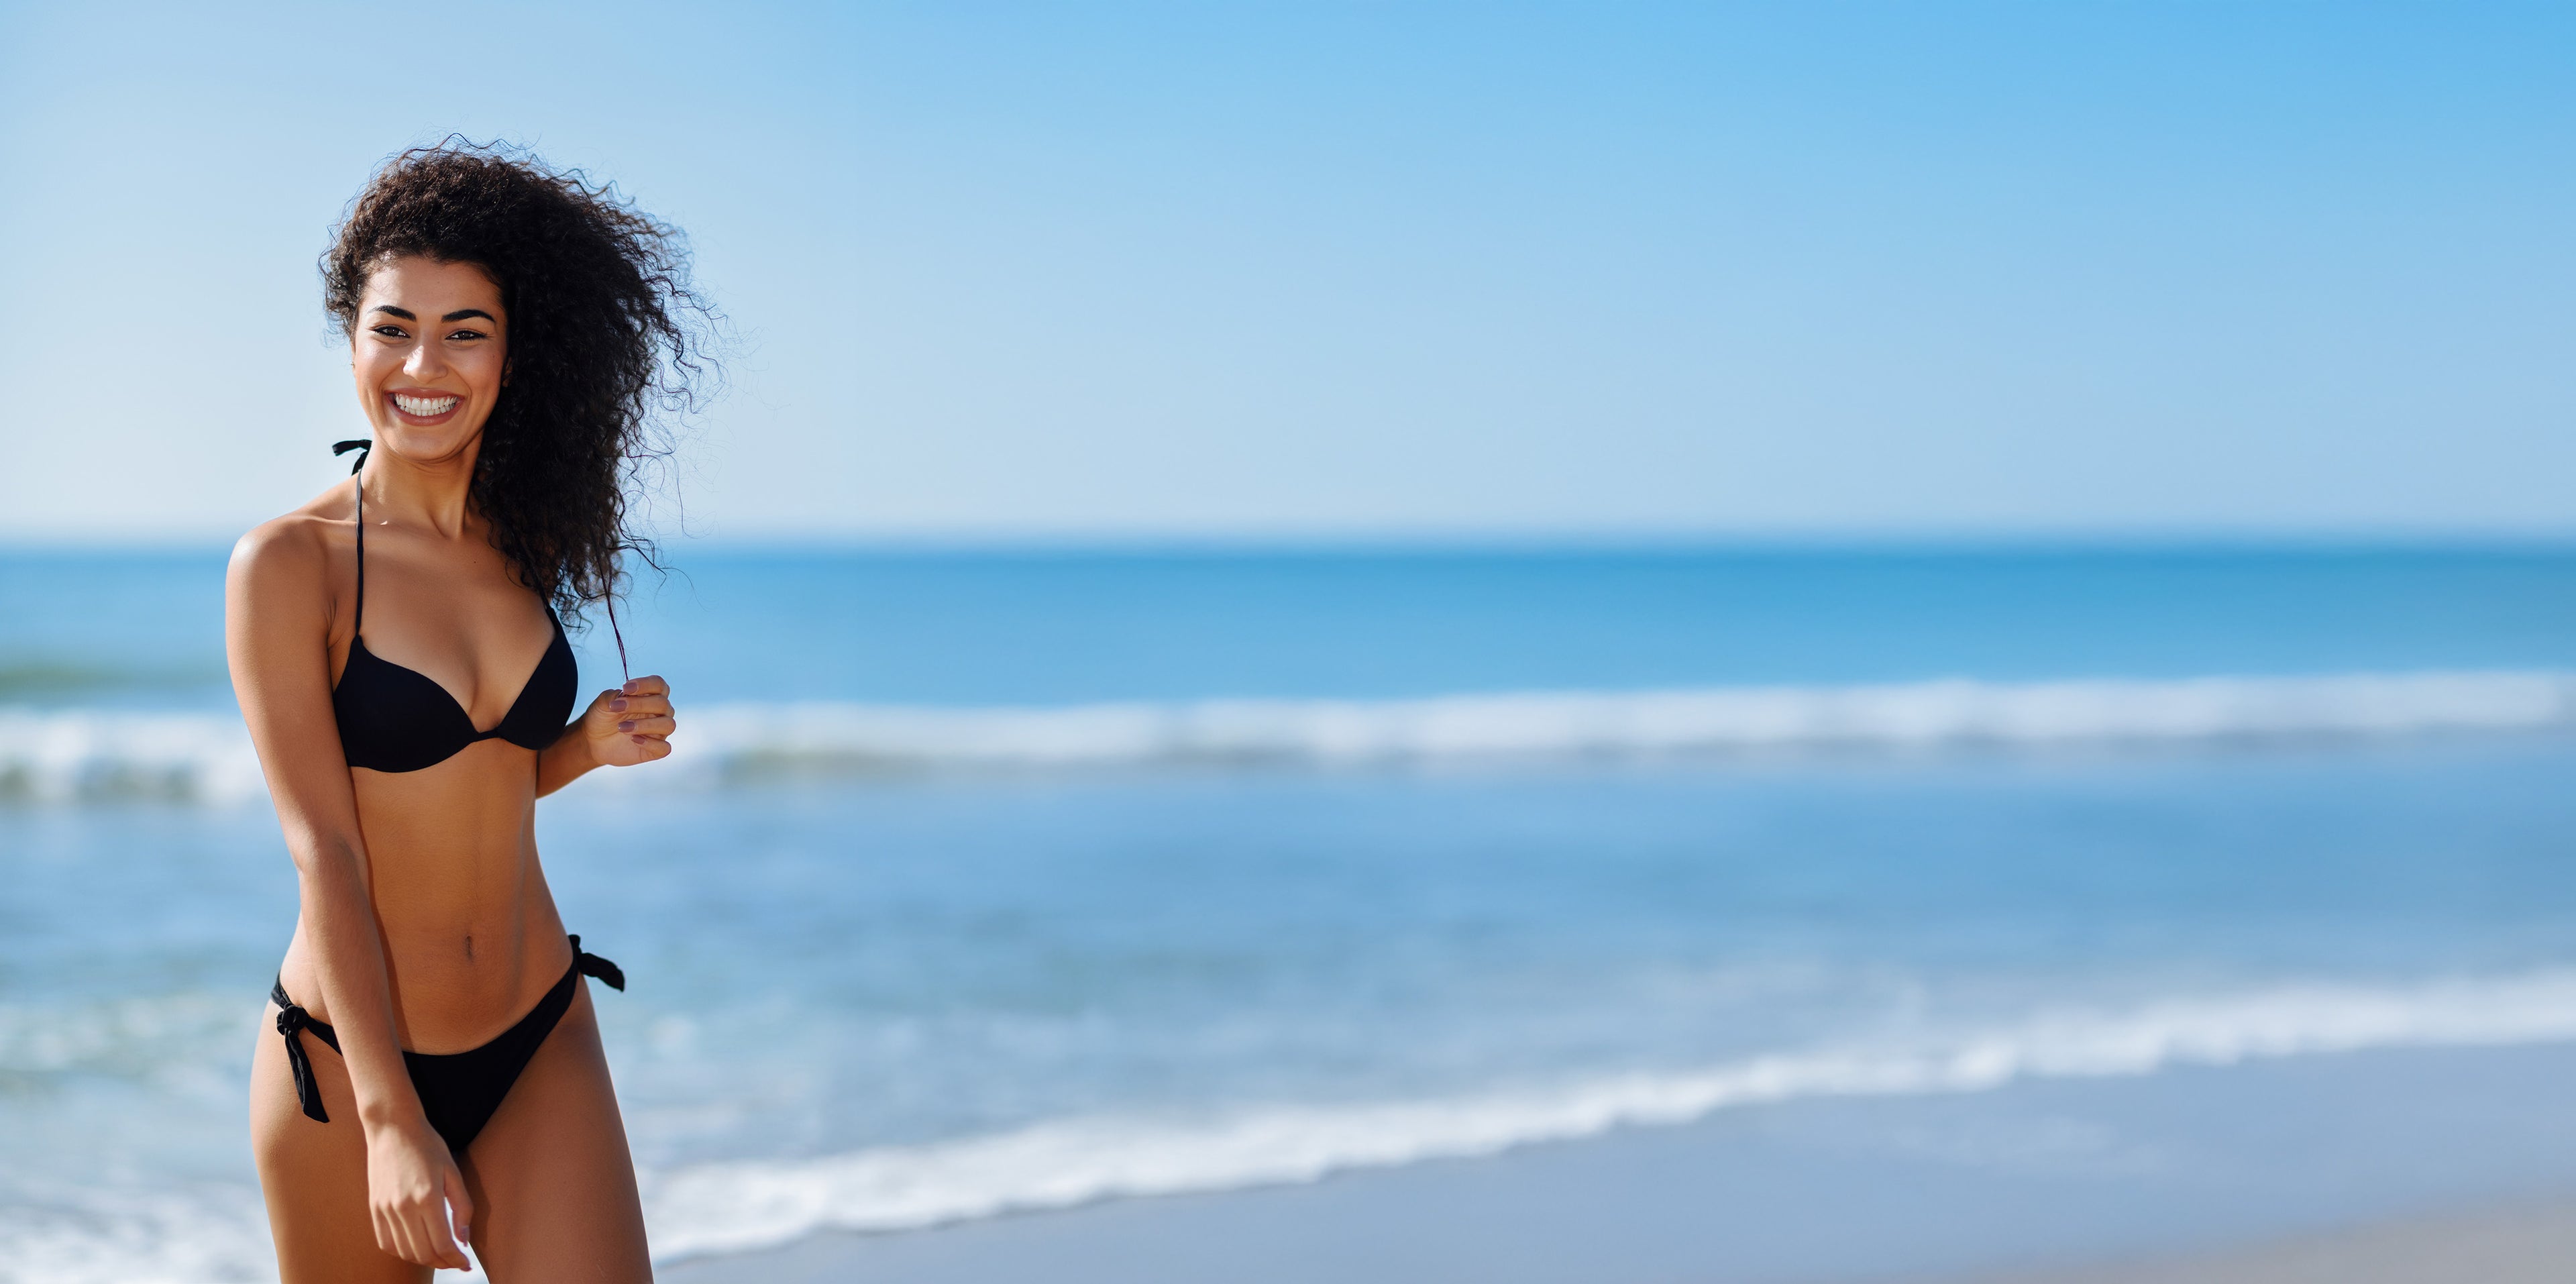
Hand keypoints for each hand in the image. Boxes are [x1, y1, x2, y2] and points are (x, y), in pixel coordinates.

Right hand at [366, 1115, 471, 1267]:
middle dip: (443, 1263)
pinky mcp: (374, 1209)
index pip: (442, 1244)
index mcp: (427, 1198)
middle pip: (423, 1253)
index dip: (456, 1260)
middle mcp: (403, 1207)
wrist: (393, 1128)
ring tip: (438, 1255)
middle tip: (455, 1261)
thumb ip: (462, 1207)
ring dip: (424, 1259)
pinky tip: (416, 1247)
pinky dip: (403, 1252)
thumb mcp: (453, 1172)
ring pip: (405, 1252)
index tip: (466, 1264)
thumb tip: (463, 1240)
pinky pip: (386, 1243)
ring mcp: (385, 1210)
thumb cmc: (427, 1146)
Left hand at [580, 674, 675, 766]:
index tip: (626, 688)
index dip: (646, 684)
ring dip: (645, 725)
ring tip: (622, 727)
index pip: (659, 684)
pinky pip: (664, 748)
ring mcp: (659, 732)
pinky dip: (650, 743)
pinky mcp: (655, 750)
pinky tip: (633, 740)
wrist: (593, 741)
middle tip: (616, 708)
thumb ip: (614, 695)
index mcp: (650, 696)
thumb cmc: (602, 717)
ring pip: (668, 725)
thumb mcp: (602, 703)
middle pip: (663, 704)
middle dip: (639, 704)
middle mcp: (659, 713)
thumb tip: (626, 695)